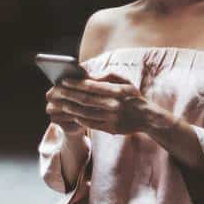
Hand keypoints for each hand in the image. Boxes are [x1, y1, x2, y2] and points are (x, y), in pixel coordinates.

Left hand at [46, 73, 174, 135]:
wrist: (147, 117)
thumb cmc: (133, 96)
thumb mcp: (125, 81)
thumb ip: (107, 76)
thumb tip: (88, 75)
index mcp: (117, 91)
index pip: (91, 86)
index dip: (75, 83)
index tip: (63, 80)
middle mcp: (114, 105)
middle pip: (85, 100)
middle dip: (68, 95)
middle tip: (56, 92)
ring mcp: (111, 118)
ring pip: (85, 113)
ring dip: (70, 108)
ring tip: (60, 103)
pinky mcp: (110, 128)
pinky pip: (91, 124)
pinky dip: (79, 119)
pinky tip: (72, 114)